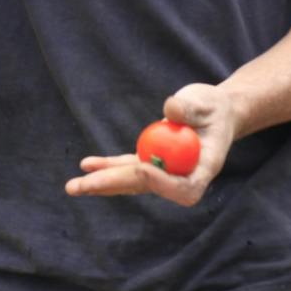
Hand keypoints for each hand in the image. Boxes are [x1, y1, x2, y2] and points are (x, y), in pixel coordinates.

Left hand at [64, 84, 237, 207]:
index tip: (143, 168)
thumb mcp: (207, 102)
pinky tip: (86, 166)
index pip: (183, 187)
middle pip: (146, 186)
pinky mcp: (152, 162)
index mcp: (204, 167)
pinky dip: (107, 166)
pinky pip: (127, 167)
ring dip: (102, 182)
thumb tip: (170, 109)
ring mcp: (165, 171)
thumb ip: (190, 107)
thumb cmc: (215, 107)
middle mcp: (182, 176)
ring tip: (74, 186)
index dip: (162, 183)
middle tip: (86, 185)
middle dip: (115, 184)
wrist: (217, 113)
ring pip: (131, 181)